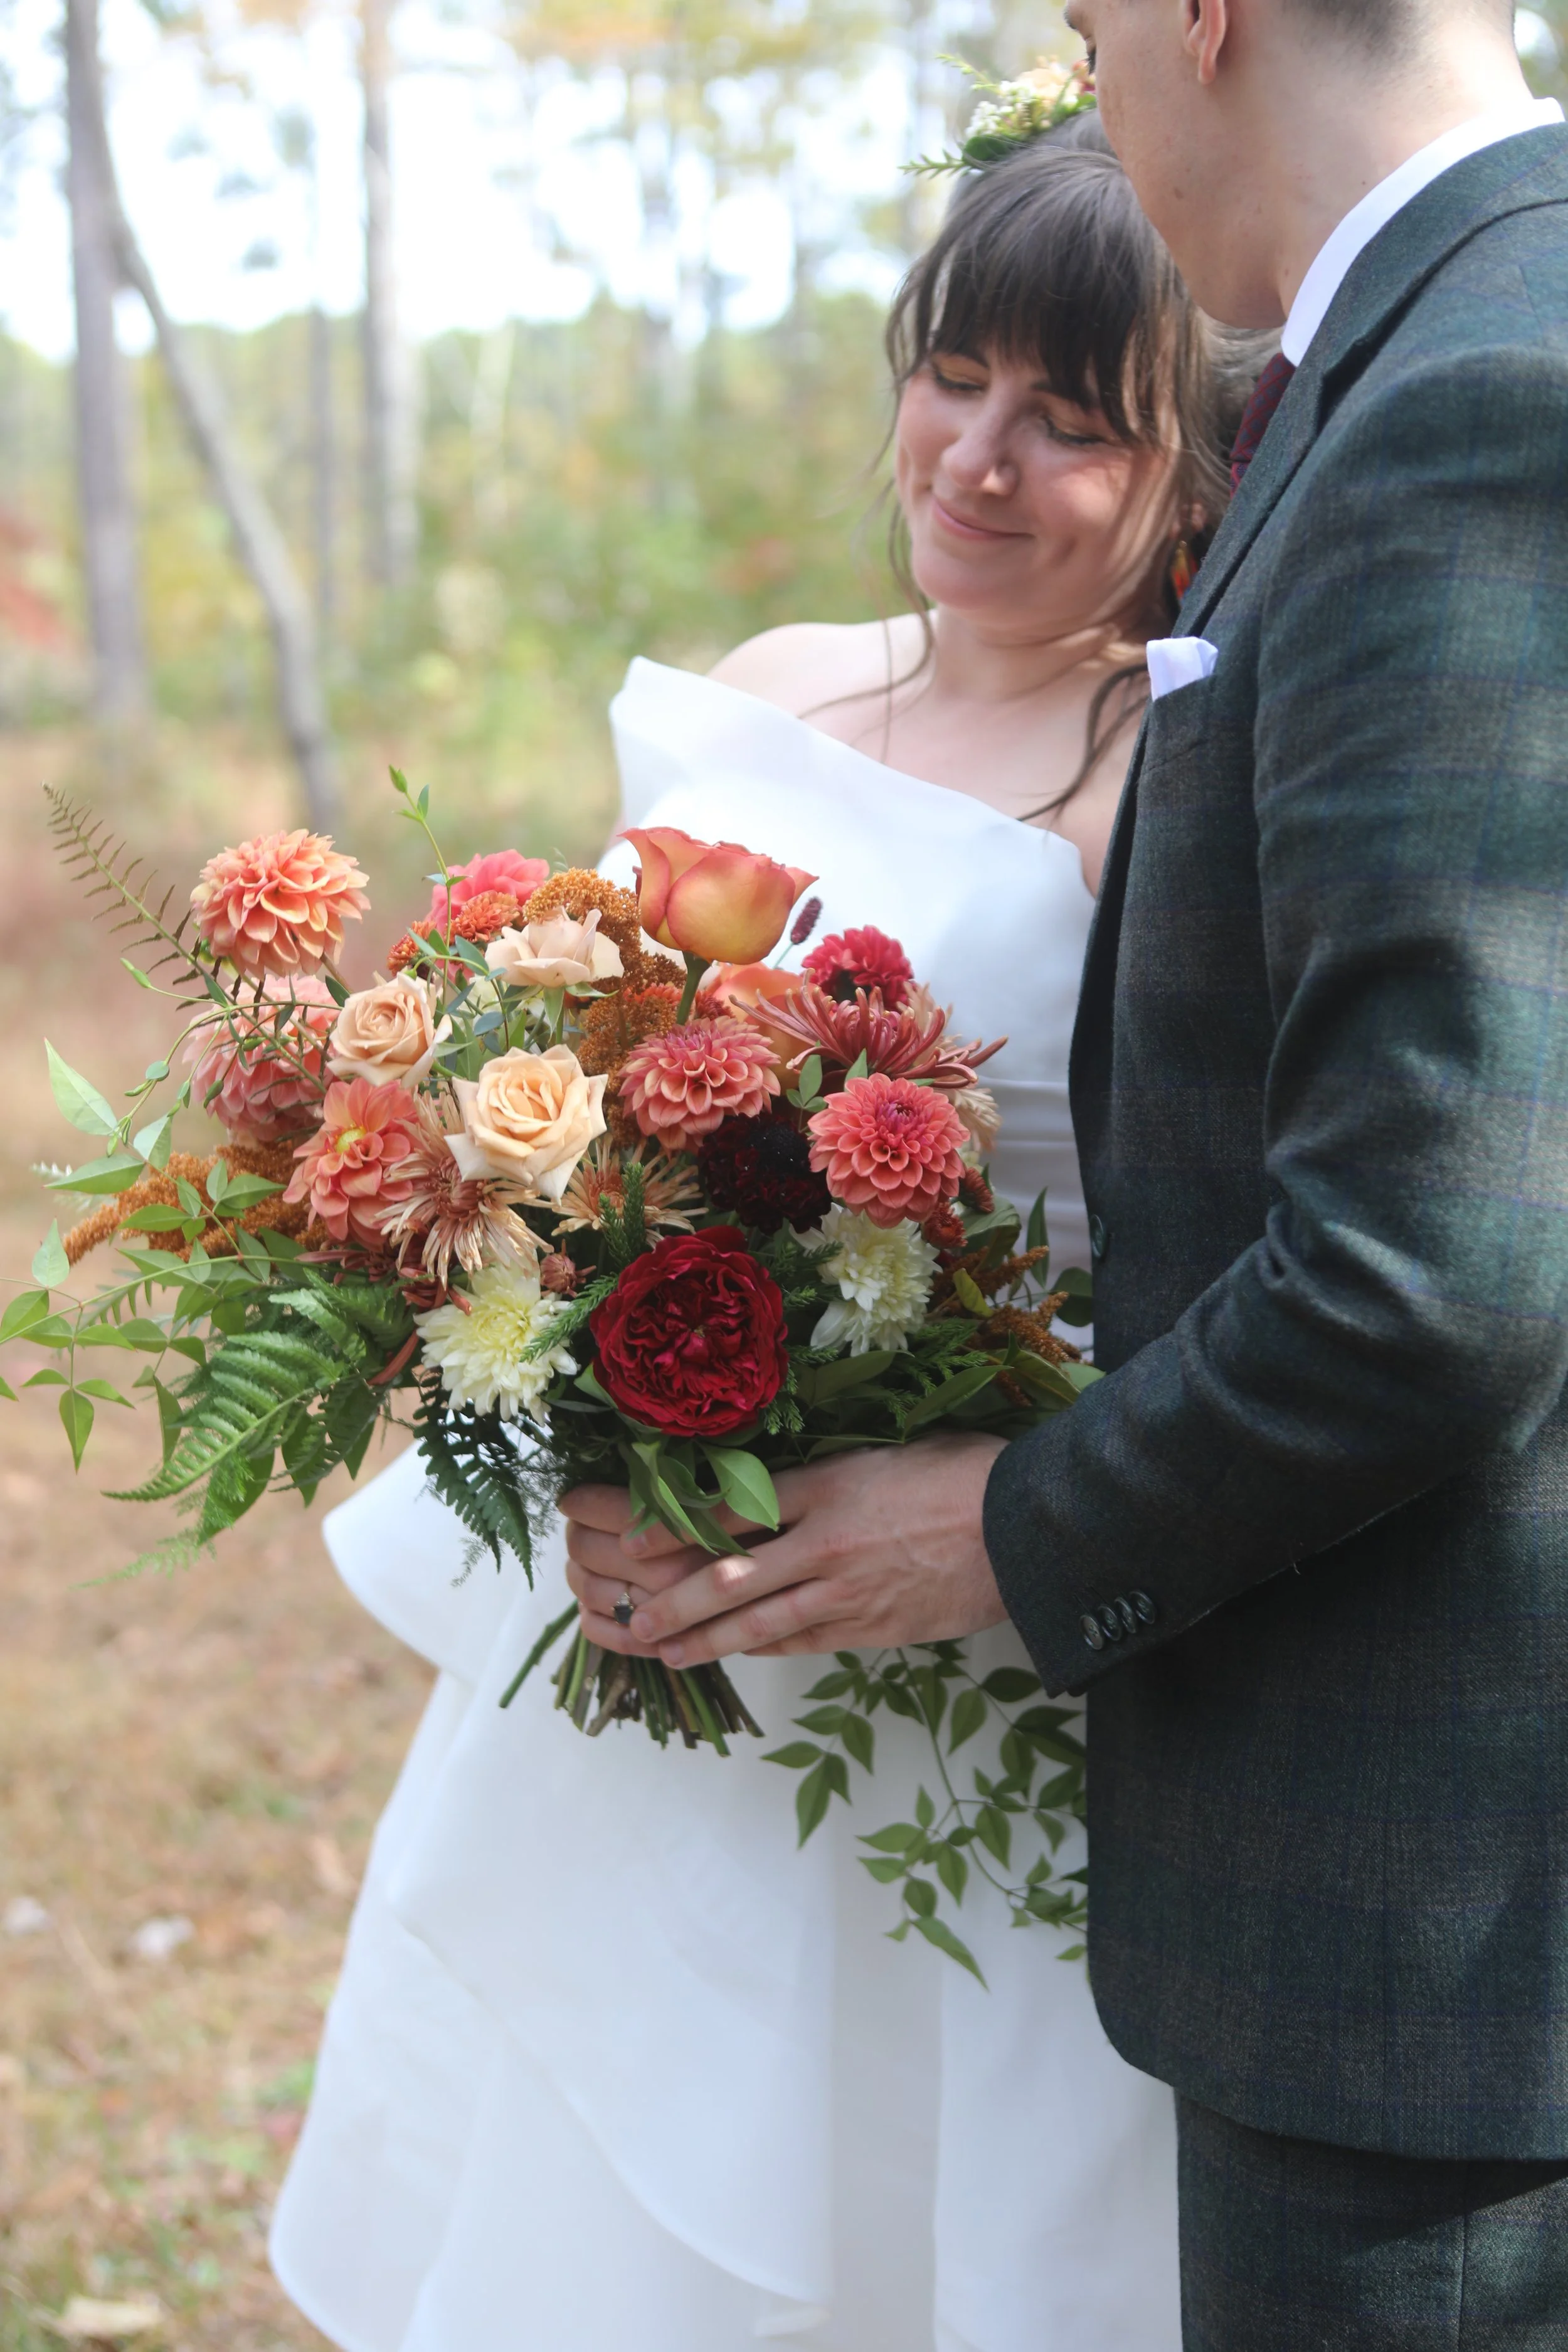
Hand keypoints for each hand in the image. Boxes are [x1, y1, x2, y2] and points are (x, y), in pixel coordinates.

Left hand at [562, 1432, 1008, 1666]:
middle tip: (626, 1617)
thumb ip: (823, 1476)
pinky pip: (803, 1643)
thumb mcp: (880, 1456)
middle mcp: (825, 1542)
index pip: (729, 1508)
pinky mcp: (873, 1629)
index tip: (627, 1532)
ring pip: (758, 1621)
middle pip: (729, 1577)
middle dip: (671, 1600)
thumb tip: (769, 1488)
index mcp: (826, 1485)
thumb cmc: (958, 1474)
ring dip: (704, 1639)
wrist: (1025, 1527)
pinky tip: (735, 1653)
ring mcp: (848, 1592)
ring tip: (663, 1650)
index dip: (671, 1523)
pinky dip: (762, 1648)